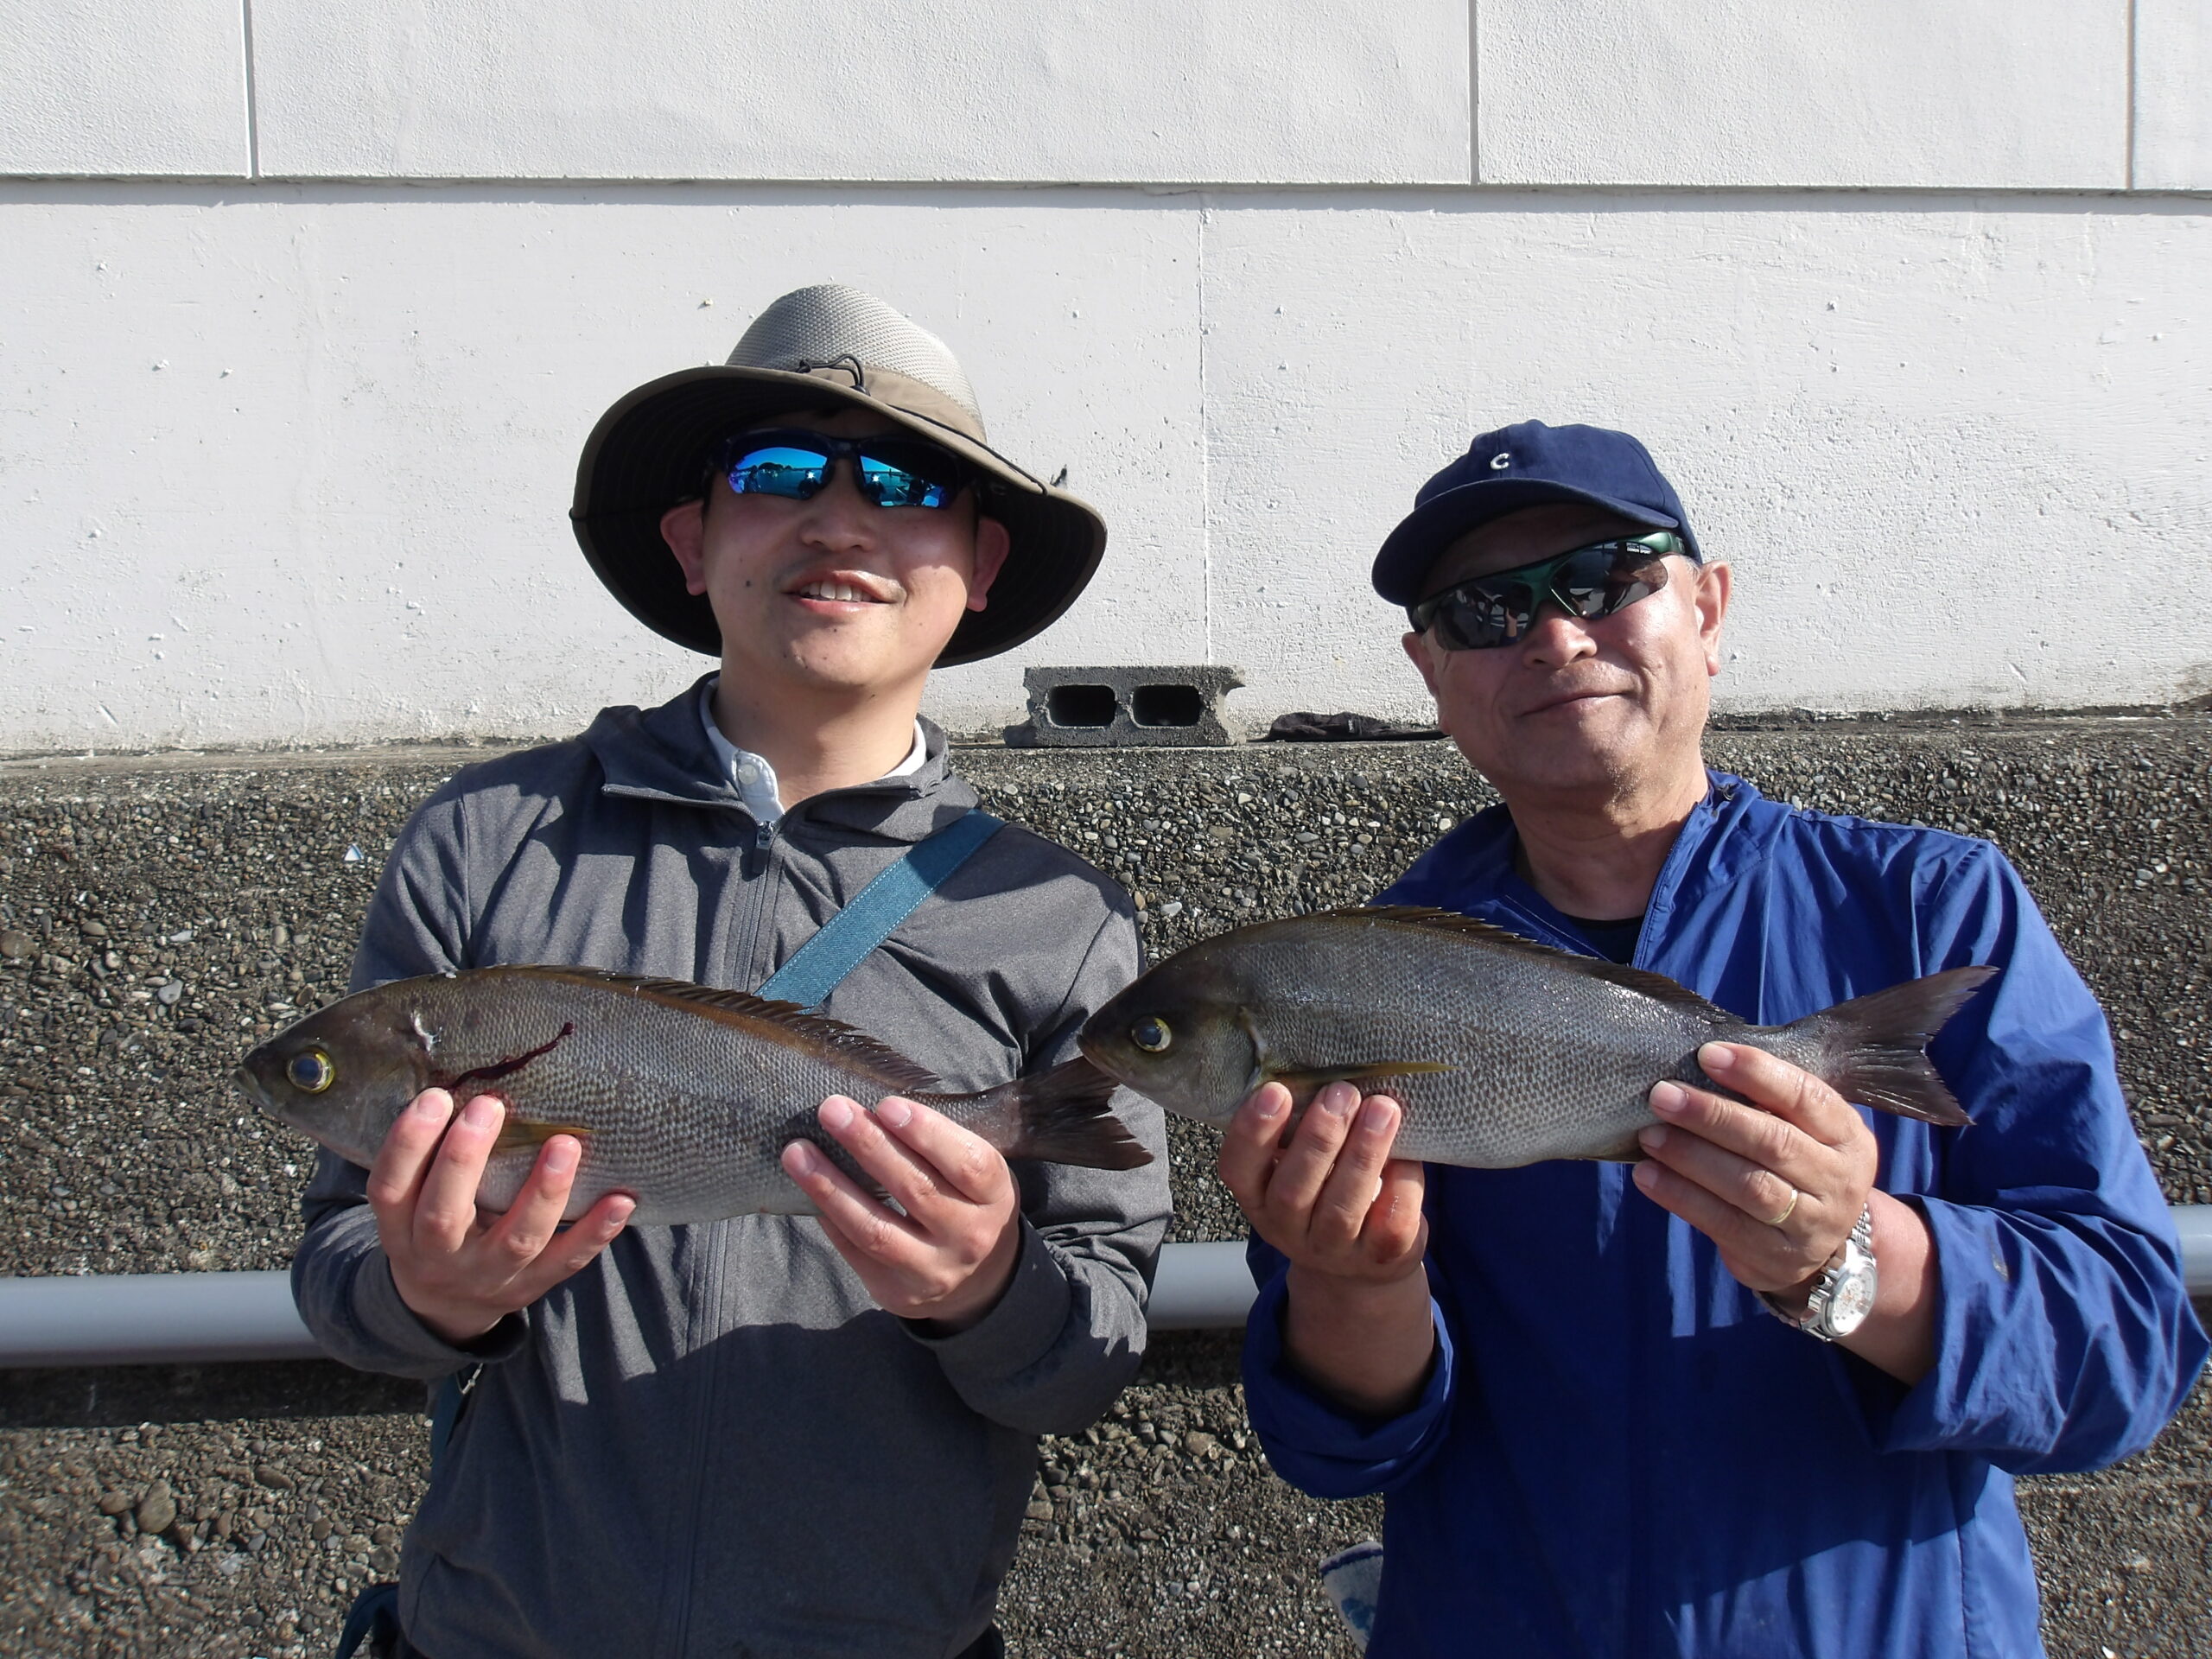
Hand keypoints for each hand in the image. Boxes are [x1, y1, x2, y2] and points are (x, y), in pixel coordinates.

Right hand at [366, 1088, 634, 1345]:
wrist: (446, 1306)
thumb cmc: (434, 1225)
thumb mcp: (412, 1200)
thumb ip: (429, 1155)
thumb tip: (465, 1073)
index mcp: (401, 1228)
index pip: (390, 1188)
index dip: (409, 1143)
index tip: (435, 1096)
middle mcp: (439, 1257)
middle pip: (445, 1215)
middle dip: (465, 1160)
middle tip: (490, 1106)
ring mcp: (489, 1276)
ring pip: (516, 1240)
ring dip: (543, 1192)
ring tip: (565, 1145)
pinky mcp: (532, 1284)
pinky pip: (567, 1261)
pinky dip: (595, 1232)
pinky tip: (621, 1199)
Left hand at [780, 1095, 1022, 1332]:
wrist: (979, 1280)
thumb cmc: (969, 1204)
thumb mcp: (977, 1174)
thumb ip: (941, 1145)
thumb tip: (875, 1108)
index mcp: (994, 1198)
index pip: (966, 1164)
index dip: (927, 1134)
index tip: (887, 1105)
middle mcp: (969, 1238)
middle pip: (915, 1190)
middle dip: (869, 1146)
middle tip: (832, 1111)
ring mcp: (932, 1271)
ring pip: (875, 1228)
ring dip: (831, 1186)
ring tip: (798, 1152)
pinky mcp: (896, 1292)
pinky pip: (854, 1251)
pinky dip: (829, 1216)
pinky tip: (805, 1187)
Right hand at [1218, 1081, 1434, 1416]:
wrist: (1359, 1261)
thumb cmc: (1324, 1186)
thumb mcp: (1297, 1162)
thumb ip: (1299, 1126)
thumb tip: (1325, 1064)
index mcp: (1257, 1196)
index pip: (1238, 1169)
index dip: (1252, 1132)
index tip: (1276, 1090)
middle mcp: (1287, 1229)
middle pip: (1293, 1190)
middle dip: (1319, 1137)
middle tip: (1342, 1091)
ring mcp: (1334, 1250)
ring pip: (1343, 1207)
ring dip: (1363, 1153)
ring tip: (1383, 1108)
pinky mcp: (1380, 1258)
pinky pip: (1391, 1223)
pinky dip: (1403, 1184)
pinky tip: (1409, 1154)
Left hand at [1631, 1042, 1876, 1302]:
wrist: (1824, 1245)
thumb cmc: (1796, 1165)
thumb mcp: (1804, 1131)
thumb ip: (1768, 1102)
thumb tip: (1697, 1064)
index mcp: (1847, 1136)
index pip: (1807, 1097)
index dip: (1758, 1073)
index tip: (1708, 1055)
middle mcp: (1837, 1180)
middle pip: (1774, 1144)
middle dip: (1713, 1116)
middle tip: (1663, 1096)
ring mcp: (1812, 1224)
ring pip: (1749, 1187)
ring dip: (1692, 1158)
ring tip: (1651, 1136)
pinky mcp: (1776, 1257)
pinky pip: (1723, 1224)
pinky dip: (1681, 1196)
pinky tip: (1649, 1175)